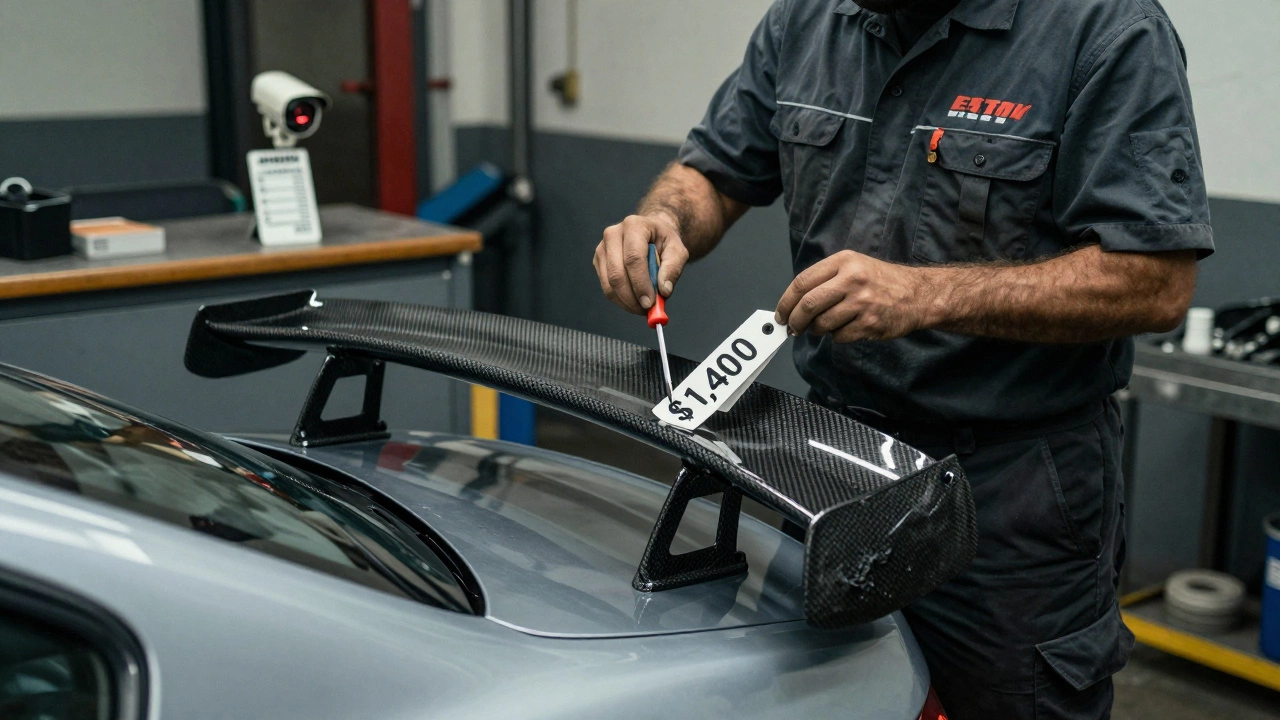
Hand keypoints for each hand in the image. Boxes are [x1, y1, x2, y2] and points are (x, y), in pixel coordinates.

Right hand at [593, 213, 689, 313]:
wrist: (651, 235)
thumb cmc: (664, 242)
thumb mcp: (678, 251)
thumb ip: (673, 269)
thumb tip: (663, 290)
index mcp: (634, 225)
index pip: (633, 258)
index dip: (641, 283)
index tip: (650, 302)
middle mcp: (613, 234)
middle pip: (617, 273)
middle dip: (631, 297)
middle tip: (646, 310)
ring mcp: (602, 248)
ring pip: (609, 284)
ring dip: (627, 301)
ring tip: (643, 306)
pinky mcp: (599, 262)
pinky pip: (606, 288)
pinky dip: (621, 300)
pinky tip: (635, 300)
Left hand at [775, 250, 933, 341]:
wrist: (918, 294)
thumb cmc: (881, 281)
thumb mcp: (854, 266)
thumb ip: (826, 279)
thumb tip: (794, 303)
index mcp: (844, 261)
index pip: (802, 282)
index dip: (786, 301)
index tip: (780, 313)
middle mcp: (852, 279)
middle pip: (808, 304)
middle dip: (795, 321)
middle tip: (793, 328)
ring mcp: (862, 302)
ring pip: (822, 323)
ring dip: (817, 330)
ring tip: (825, 326)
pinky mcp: (870, 323)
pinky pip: (839, 336)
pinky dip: (837, 336)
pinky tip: (847, 328)